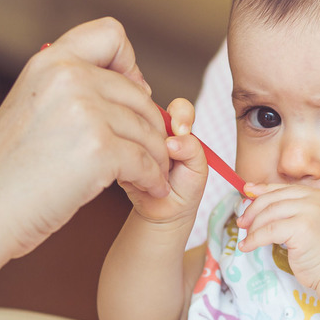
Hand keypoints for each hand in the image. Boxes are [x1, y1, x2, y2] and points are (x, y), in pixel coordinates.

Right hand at [0, 18, 171, 258]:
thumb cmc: (5, 174)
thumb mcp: (30, 110)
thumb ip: (71, 92)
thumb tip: (136, 88)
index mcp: (48, 63)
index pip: (111, 34)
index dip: (131, 64)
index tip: (131, 96)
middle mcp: (68, 77)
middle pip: (139, 93)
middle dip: (151, 125)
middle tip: (148, 152)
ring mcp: (85, 112)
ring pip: (149, 130)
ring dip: (157, 156)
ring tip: (152, 176)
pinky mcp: (99, 150)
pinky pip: (148, 161)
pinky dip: (154, 179)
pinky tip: (151, 190)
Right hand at [121, 98, 209, 227]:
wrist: (165, 211)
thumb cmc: (185, 186)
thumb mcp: (198, 168)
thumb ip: (192, 149)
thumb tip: (171, 141)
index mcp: (177, 129)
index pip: (179, 108)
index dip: (181, 114)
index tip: (182, 130)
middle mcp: (156, 130)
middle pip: (154, 114)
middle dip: (163, 139)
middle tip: (170, 161)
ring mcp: (136, 141)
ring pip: (137, 132)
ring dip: (149, 155)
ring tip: (157, 173)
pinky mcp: (121, 154)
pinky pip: (125, 152)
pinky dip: (136, 166)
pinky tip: (142, 179)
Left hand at [237, 184, 319, 289]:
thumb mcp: (307, 224)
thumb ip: (289, 210)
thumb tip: (254, 198)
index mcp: (319, 195)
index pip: (284, 188)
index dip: (262, 190)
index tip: (246, 193)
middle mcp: (316, 199)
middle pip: (274, 199)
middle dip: (253, 210)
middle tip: (242, 223)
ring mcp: (310, 211)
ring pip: (269, 214)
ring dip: (253, 227)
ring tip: (246, 238)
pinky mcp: (302, 227)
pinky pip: (269, 230)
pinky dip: (254, 239)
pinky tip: (247, 246)